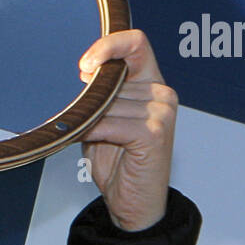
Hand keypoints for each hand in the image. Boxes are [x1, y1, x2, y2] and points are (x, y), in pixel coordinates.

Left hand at [77, 30, 176, 231]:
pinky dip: (93, 131)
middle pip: (111, 78)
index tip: (84, 64)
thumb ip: (99, 94)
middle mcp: (161, 93)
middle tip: (83, 118)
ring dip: (90, 119)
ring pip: (107, 102)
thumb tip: (83, 72)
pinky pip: (109, 123)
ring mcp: (161, 112)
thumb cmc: (118, 160)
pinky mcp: (153, 133)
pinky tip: (93, 140)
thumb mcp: (102, 118)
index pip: (135, 42)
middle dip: (90, 98)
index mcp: (151, 83)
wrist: (133, 202)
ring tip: (93, 137)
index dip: (108, 45)